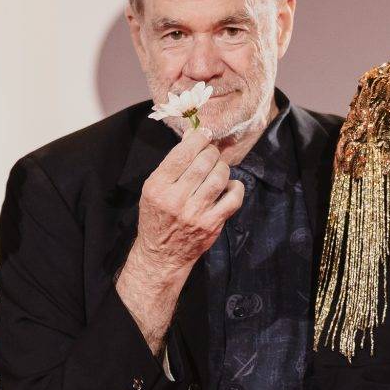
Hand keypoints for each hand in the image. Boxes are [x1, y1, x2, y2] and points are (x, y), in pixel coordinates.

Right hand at [130, 127, 244, 277]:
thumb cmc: (157, 217)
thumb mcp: (153, 189)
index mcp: (157, 187)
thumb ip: (172, 165)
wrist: (162, 255)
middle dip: (211, 152)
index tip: (204, 134)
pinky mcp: (212, 224)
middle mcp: (176, 199)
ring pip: (219, 177)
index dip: (197, 139)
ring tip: (218, 169)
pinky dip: (235, 187)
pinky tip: (228, 186)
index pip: (182, 154)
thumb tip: (193, 136)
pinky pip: (234, 198)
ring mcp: (196, 213)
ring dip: (222, 167)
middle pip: (204, 162)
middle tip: (211, 153)